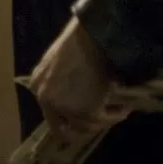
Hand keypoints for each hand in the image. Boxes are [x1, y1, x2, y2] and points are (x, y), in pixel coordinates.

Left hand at [29, 17, 123, 138]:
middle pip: (62, 128)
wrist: (96, 35)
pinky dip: (115, 116)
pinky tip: (124, 108)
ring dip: (103, 120)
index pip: (48, 111)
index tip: (84, 111)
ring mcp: (64, 107)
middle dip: (81, 127)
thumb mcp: (60, 59)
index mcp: (37, 84)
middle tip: (99, 120)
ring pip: (85, 127)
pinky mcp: (85, 112)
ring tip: (117, 111)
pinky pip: (103, 121)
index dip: (67, 115)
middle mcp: (46, 99)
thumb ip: (60, 78)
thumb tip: (75, 90)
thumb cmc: (81, 39)